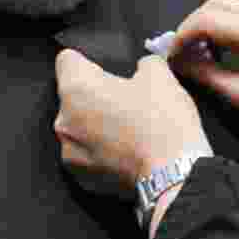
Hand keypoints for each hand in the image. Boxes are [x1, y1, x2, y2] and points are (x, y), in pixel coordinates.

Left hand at [54, 50, 210, 197]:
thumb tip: (142, 68)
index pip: (66, 60)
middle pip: (72, 96)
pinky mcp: (81, 178)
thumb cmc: (163, 123)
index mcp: (77, 88)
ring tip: (129, 128)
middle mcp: (64, 121)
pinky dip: (102, 151)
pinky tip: (127, 150)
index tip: (103, 67)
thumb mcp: (160, 75)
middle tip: (125, 100)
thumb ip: (144, 63)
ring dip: (96, 125)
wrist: (174, 176)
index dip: (87, 60)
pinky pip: (87, 154)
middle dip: (95, 95)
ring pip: (79, 127)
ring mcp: (70, 153)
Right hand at [170, 0, 238, 158]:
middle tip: (182, 54)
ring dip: (208, 25)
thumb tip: (176, 60)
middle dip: (193, 26)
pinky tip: (218, 50)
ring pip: (228, 6)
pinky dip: (223, 27)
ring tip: (197, 54)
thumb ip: (206, 74)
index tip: (172, 56)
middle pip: (216, 5)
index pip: (209, 18)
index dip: (184, 34)